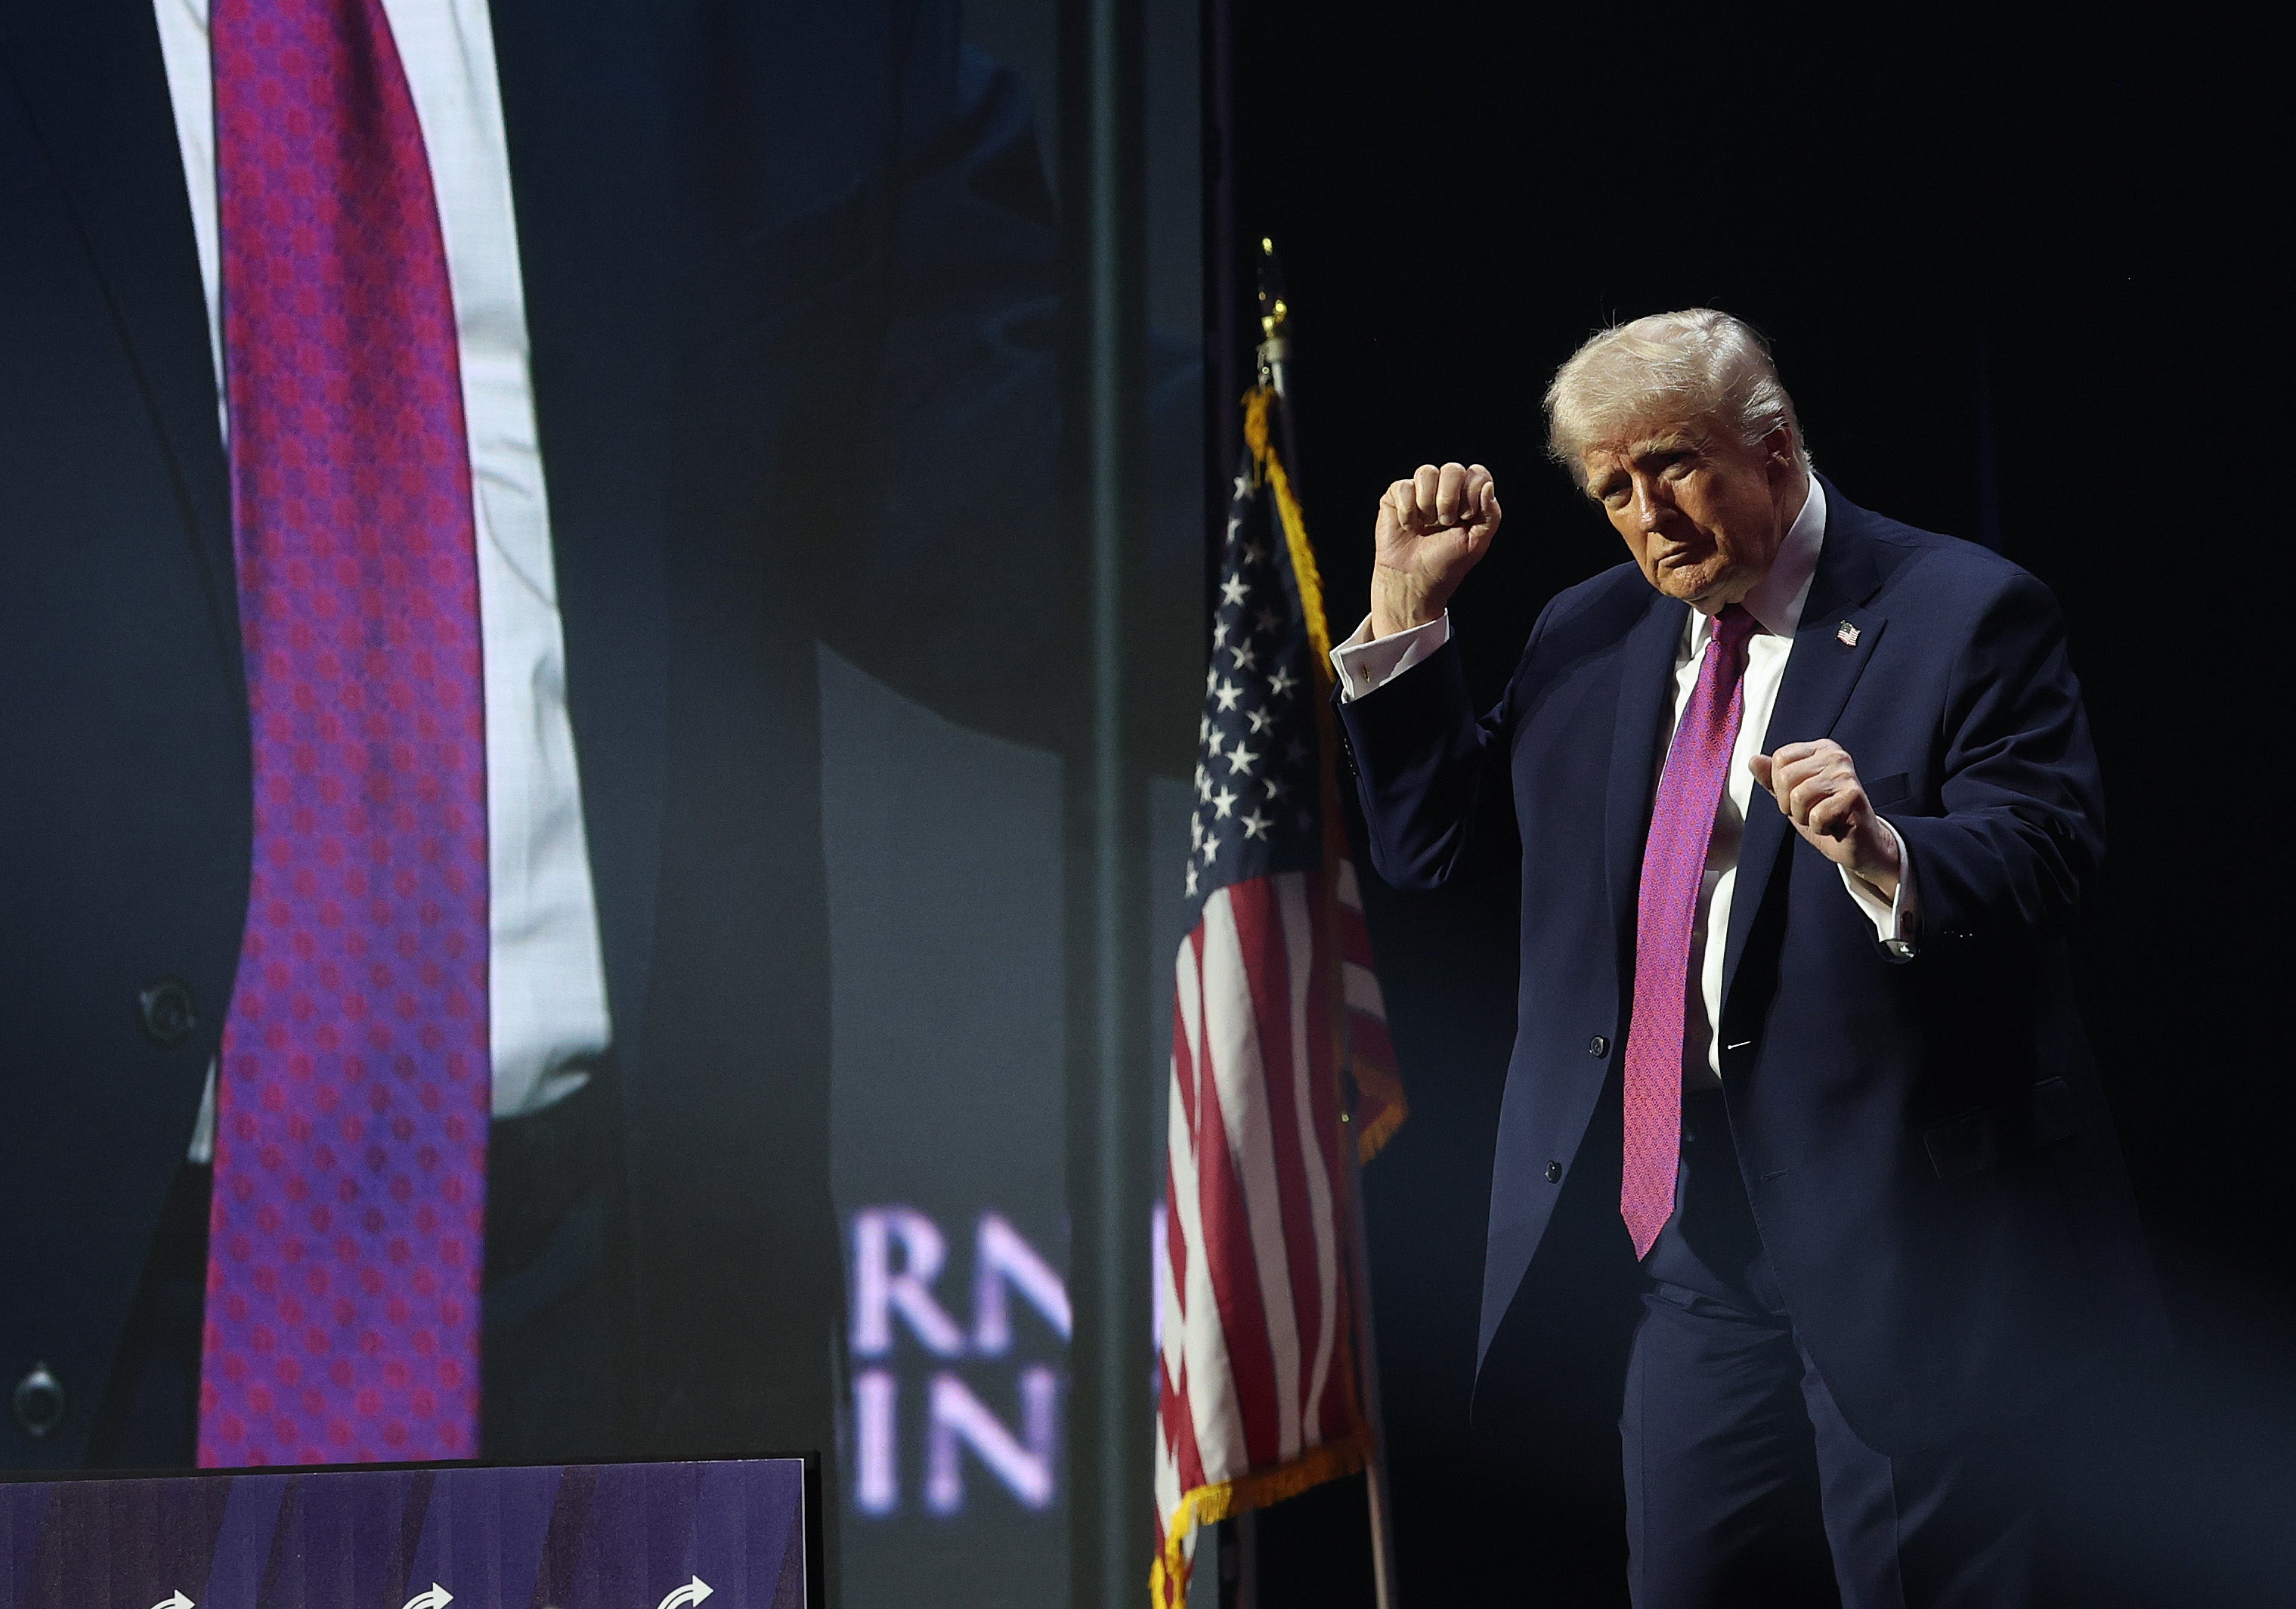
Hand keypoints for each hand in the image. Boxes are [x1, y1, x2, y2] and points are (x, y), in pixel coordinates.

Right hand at [1370, 462, 1500, 638]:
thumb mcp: (1478, 542)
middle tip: (1445, 523)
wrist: (1414, 580)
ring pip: (1427, 472)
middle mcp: (1444, 489)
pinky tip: (1408, 527)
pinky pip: (1404, 486)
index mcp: (1467, 496)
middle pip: (1453, 469)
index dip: (1472, 494)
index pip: (1477, 474)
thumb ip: (1491, 514)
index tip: (1466, 518)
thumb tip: (1487, 486)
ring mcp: (1419, 490)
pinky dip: (1407, 511)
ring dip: (1427, 504)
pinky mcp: (1396, 496)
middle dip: (1449, 499)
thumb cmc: (1446, 563)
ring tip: (1425, 525)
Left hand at [1748, 740, 1899, 898]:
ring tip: (1822, 817)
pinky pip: (1817, 814)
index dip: (1780, 786)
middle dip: (1790, 804)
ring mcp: (1846, 774)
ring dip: (1805, 817)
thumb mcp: (1791, 797)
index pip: (1780, 758)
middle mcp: (1835, 756)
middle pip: (1785, 777)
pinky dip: (1820, 827)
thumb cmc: (1826, 818)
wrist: (1859, 844)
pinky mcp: (1854, 796)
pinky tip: (1834, 824)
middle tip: (1810, 811)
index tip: (1798, 797)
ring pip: (1798, 797)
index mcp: (1820, 749)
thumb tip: (1754, 760)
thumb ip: (1771, 779)